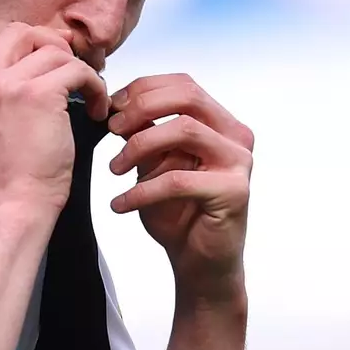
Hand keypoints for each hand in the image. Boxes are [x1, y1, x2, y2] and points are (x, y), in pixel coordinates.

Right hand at [0, 23, 109, 219]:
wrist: (9, 207)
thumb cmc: (6, 181)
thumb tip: (32, 77)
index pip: (2, 43)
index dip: (34, 46)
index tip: (56, 64)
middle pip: (23, 32)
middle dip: (55, 45)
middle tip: (75, 71)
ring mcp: (8, 85)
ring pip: (55, 52)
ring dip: (80, 72)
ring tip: (90, 99)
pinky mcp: (38, 95)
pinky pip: (77, 70)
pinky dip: (94, 86)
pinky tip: (96, 109)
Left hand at [105, 74, 252, 294]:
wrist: (201, 264)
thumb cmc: (179, 214)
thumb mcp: (154, 166)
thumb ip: (145, 135)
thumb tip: (118, 107)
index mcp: (220, 123)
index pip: (183, 85)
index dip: (143, 89)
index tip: (111, 109)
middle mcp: (235, 136)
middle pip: (187, 97)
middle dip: (141, 108)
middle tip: (112, 130)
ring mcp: (238, 162)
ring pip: (184, 130)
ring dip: (139, 145)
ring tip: (114, 169)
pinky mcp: (233, 192)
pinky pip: (178, 180)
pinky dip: (142, 191)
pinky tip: (120, 204)